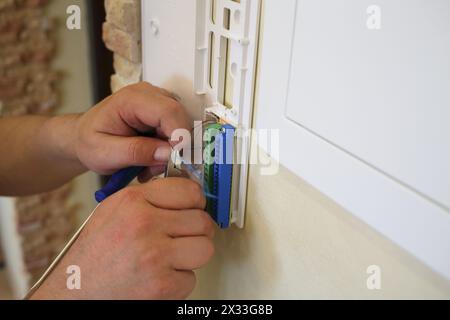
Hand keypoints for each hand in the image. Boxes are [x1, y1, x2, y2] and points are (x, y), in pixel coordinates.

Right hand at [30, 178, 214, 299]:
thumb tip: (185, 194)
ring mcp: (154, 255)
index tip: (194, 209)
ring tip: (173, 258)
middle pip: (202, 221)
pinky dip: (178, 282)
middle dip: (197, 232)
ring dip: (192, 256)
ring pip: (205, 248)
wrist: (73, 293)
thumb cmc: (93, 254)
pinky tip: (159, 277)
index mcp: (133, 201)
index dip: (196, 202)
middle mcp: (144, 224)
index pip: (190, 191)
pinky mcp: (161, 285)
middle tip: (183, 238)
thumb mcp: (113, 211)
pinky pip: (191, 278)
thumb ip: (147, 198)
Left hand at [74, 82, 190, 178]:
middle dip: (175, 148)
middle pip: (180, 118)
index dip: (179, 135)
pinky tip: (152, 158)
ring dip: (171, 151)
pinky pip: (178, 132)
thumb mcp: (105, 153)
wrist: (82, 138)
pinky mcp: (163, 114)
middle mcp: (149, 95)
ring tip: (148, 165)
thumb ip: (136, 152)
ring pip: (182, 127)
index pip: (169, 111)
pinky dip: (169, 150)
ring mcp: (158, 102)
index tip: (177, 159)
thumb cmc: (89, 142)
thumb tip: (168, 153)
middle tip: (155, 168)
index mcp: (131, 99)